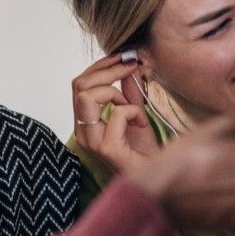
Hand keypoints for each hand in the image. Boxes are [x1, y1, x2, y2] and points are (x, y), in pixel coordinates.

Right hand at [71, 54, 159, 175]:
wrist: (155, 177)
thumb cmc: (144, 152)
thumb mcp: (136, 114)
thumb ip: (130, 92)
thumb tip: (130, 65)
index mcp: (85, 122)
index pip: (80, 83)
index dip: (101, 66)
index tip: (124, 58)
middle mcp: (83, 131)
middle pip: (79, 85)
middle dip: (108, 70)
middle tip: (131, 68)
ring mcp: (91, 140)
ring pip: (87, 95)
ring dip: (115, 91)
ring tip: (133, 106)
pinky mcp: (106, 148)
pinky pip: (116, 113)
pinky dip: (134, 111)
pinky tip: (142, 124)